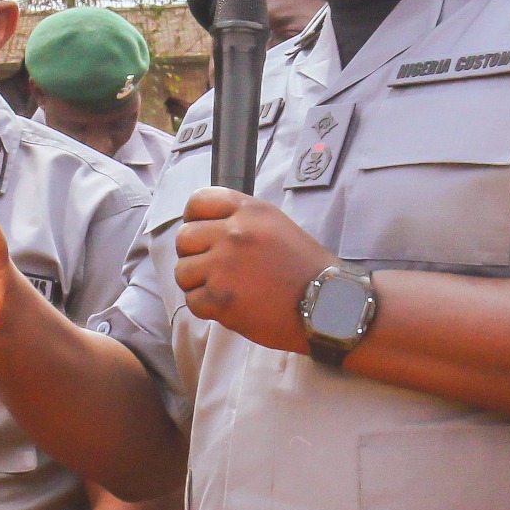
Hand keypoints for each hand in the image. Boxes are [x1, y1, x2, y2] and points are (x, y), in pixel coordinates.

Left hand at [172, 189, 335, 351]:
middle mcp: (234, 234)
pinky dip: (206, 307)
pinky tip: (228, 306)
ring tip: (222, 289)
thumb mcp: (276, 225)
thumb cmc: (304, 268)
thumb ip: (241, 220)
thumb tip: (204, 225)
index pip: (197, 202)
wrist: (327, 304)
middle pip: (184, 238)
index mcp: (248, 211)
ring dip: (197, 283)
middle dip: (193, 255)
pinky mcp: (221, 299)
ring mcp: (225, 266)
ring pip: (182, 272)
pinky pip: (193, 301)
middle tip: (212, 268)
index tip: (202, 235)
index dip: (194, 220)